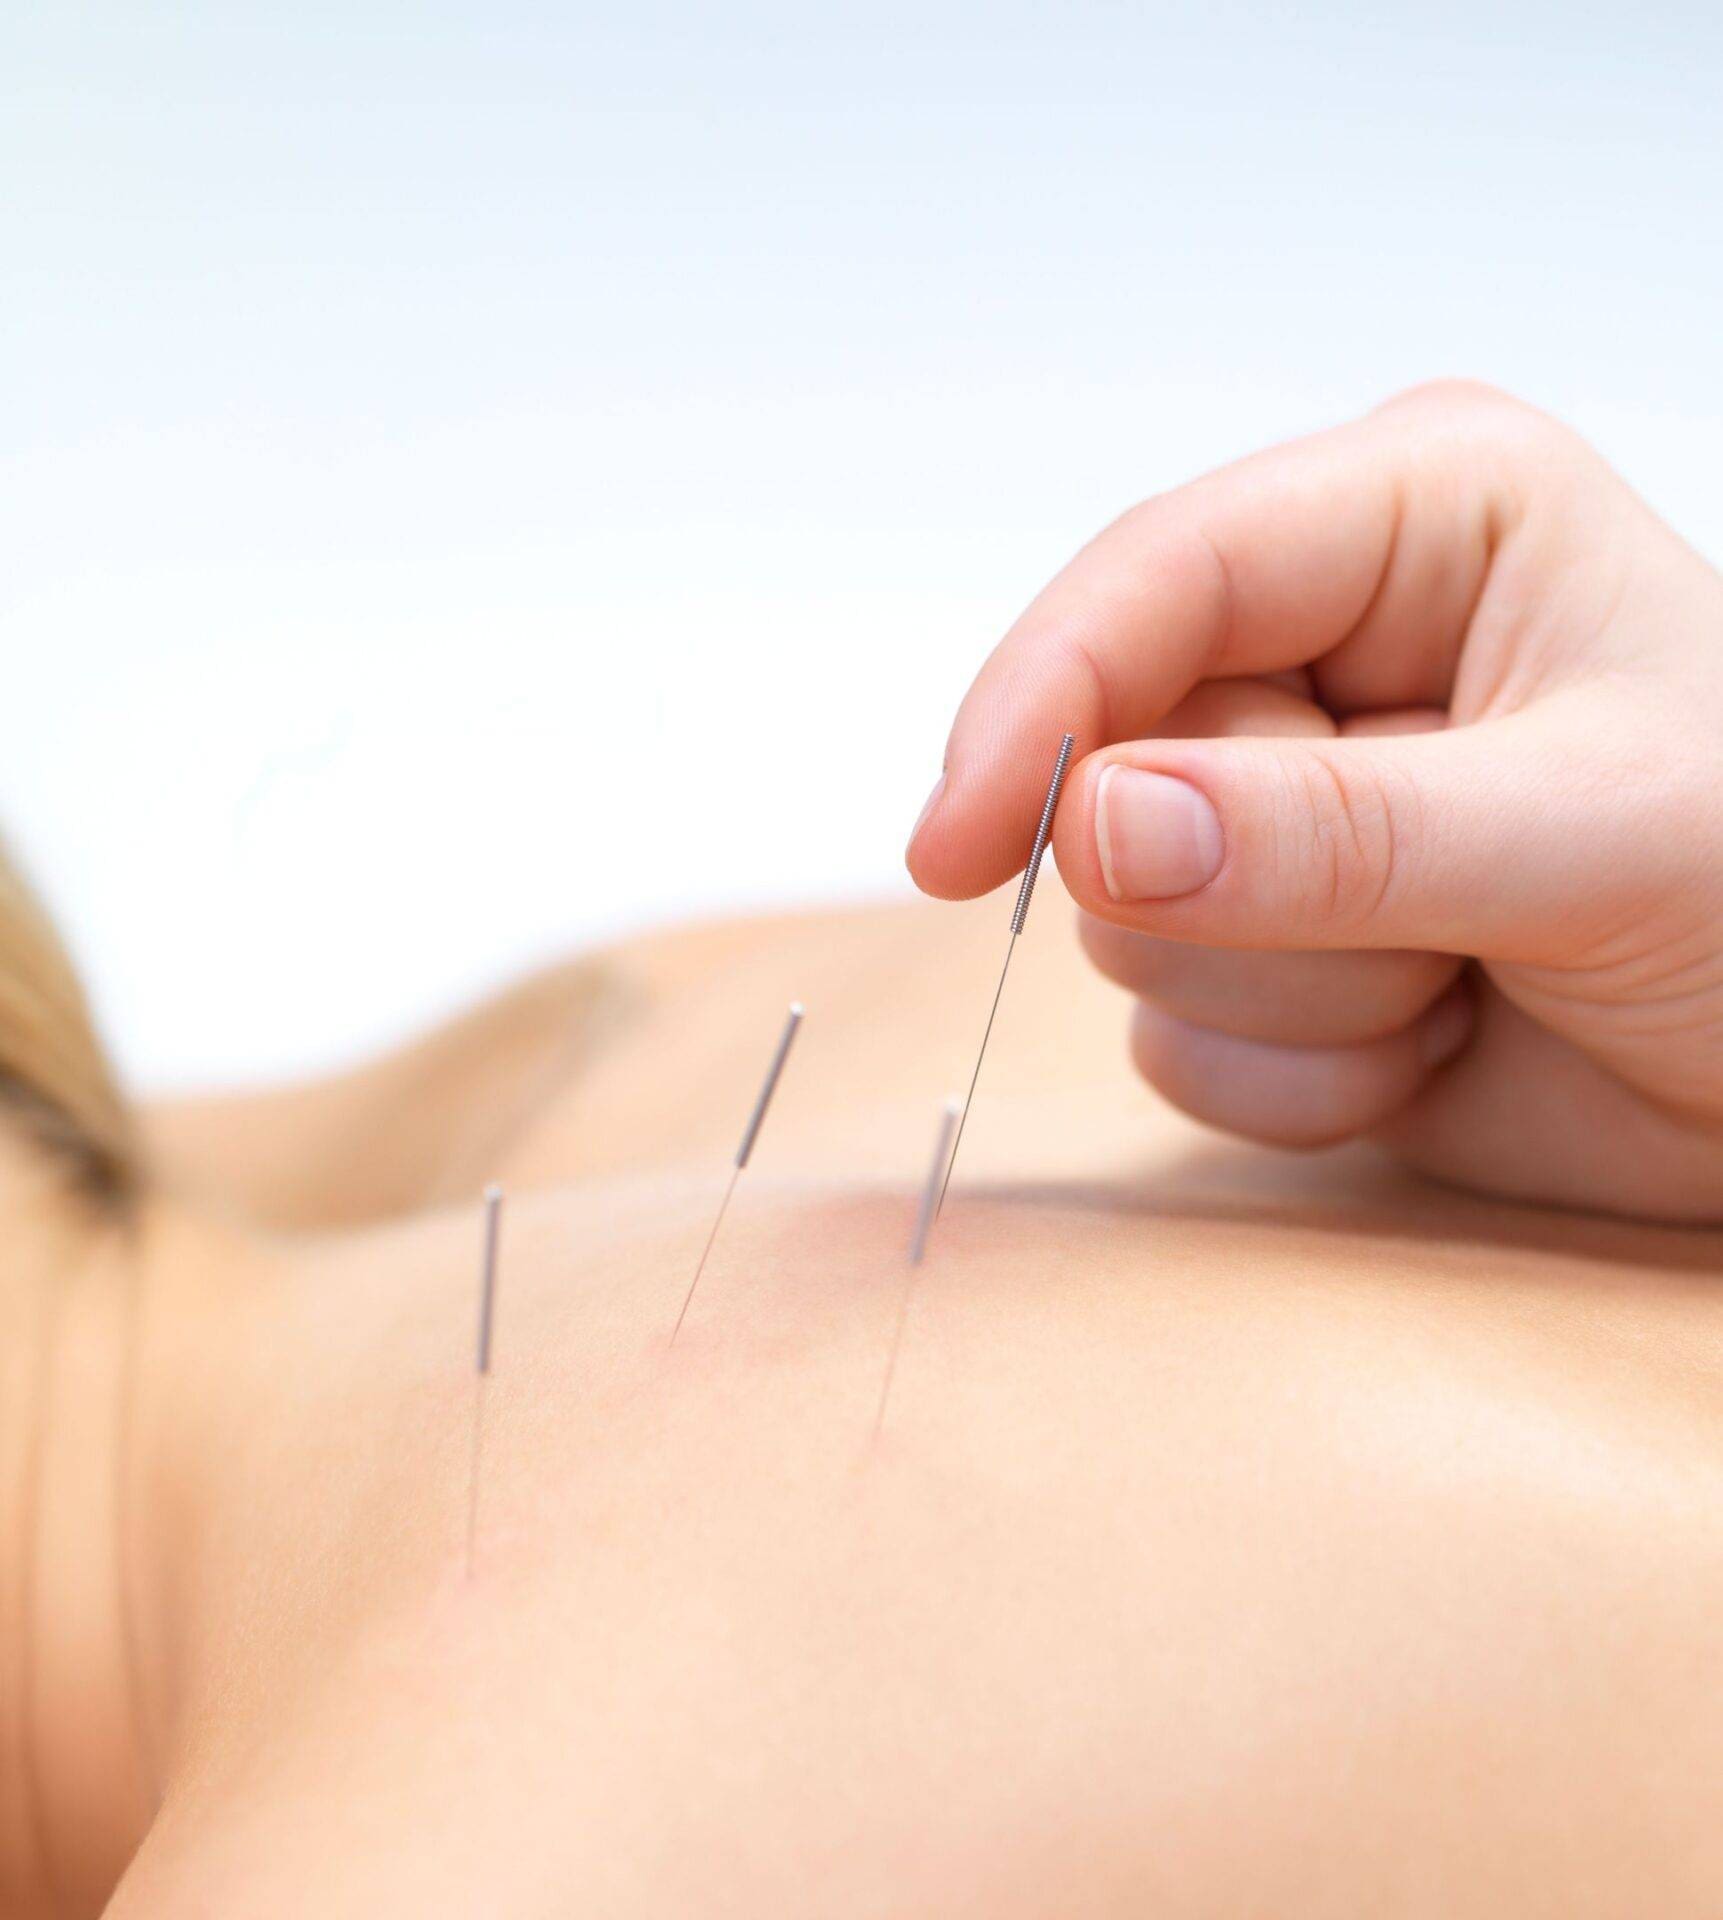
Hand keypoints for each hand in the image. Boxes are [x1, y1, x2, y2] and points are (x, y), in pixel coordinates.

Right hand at [907, 382, 1722, 1223]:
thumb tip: (1092, 828)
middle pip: (1116, 768)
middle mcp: (1326, 654)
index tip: (952, 850)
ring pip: (1127, 920)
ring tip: (1460, 988)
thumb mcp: (1591, 841)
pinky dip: (1300, 1079)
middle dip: (1260, 898)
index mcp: (1417, 526)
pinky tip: (1430, 1049)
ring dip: (1298, 998)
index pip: (1158, 579)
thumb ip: (1339, 834)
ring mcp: (1284, 810)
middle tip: (1438, 937)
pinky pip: (1172, 1036)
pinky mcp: (1268, 949)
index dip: (1043, 704)